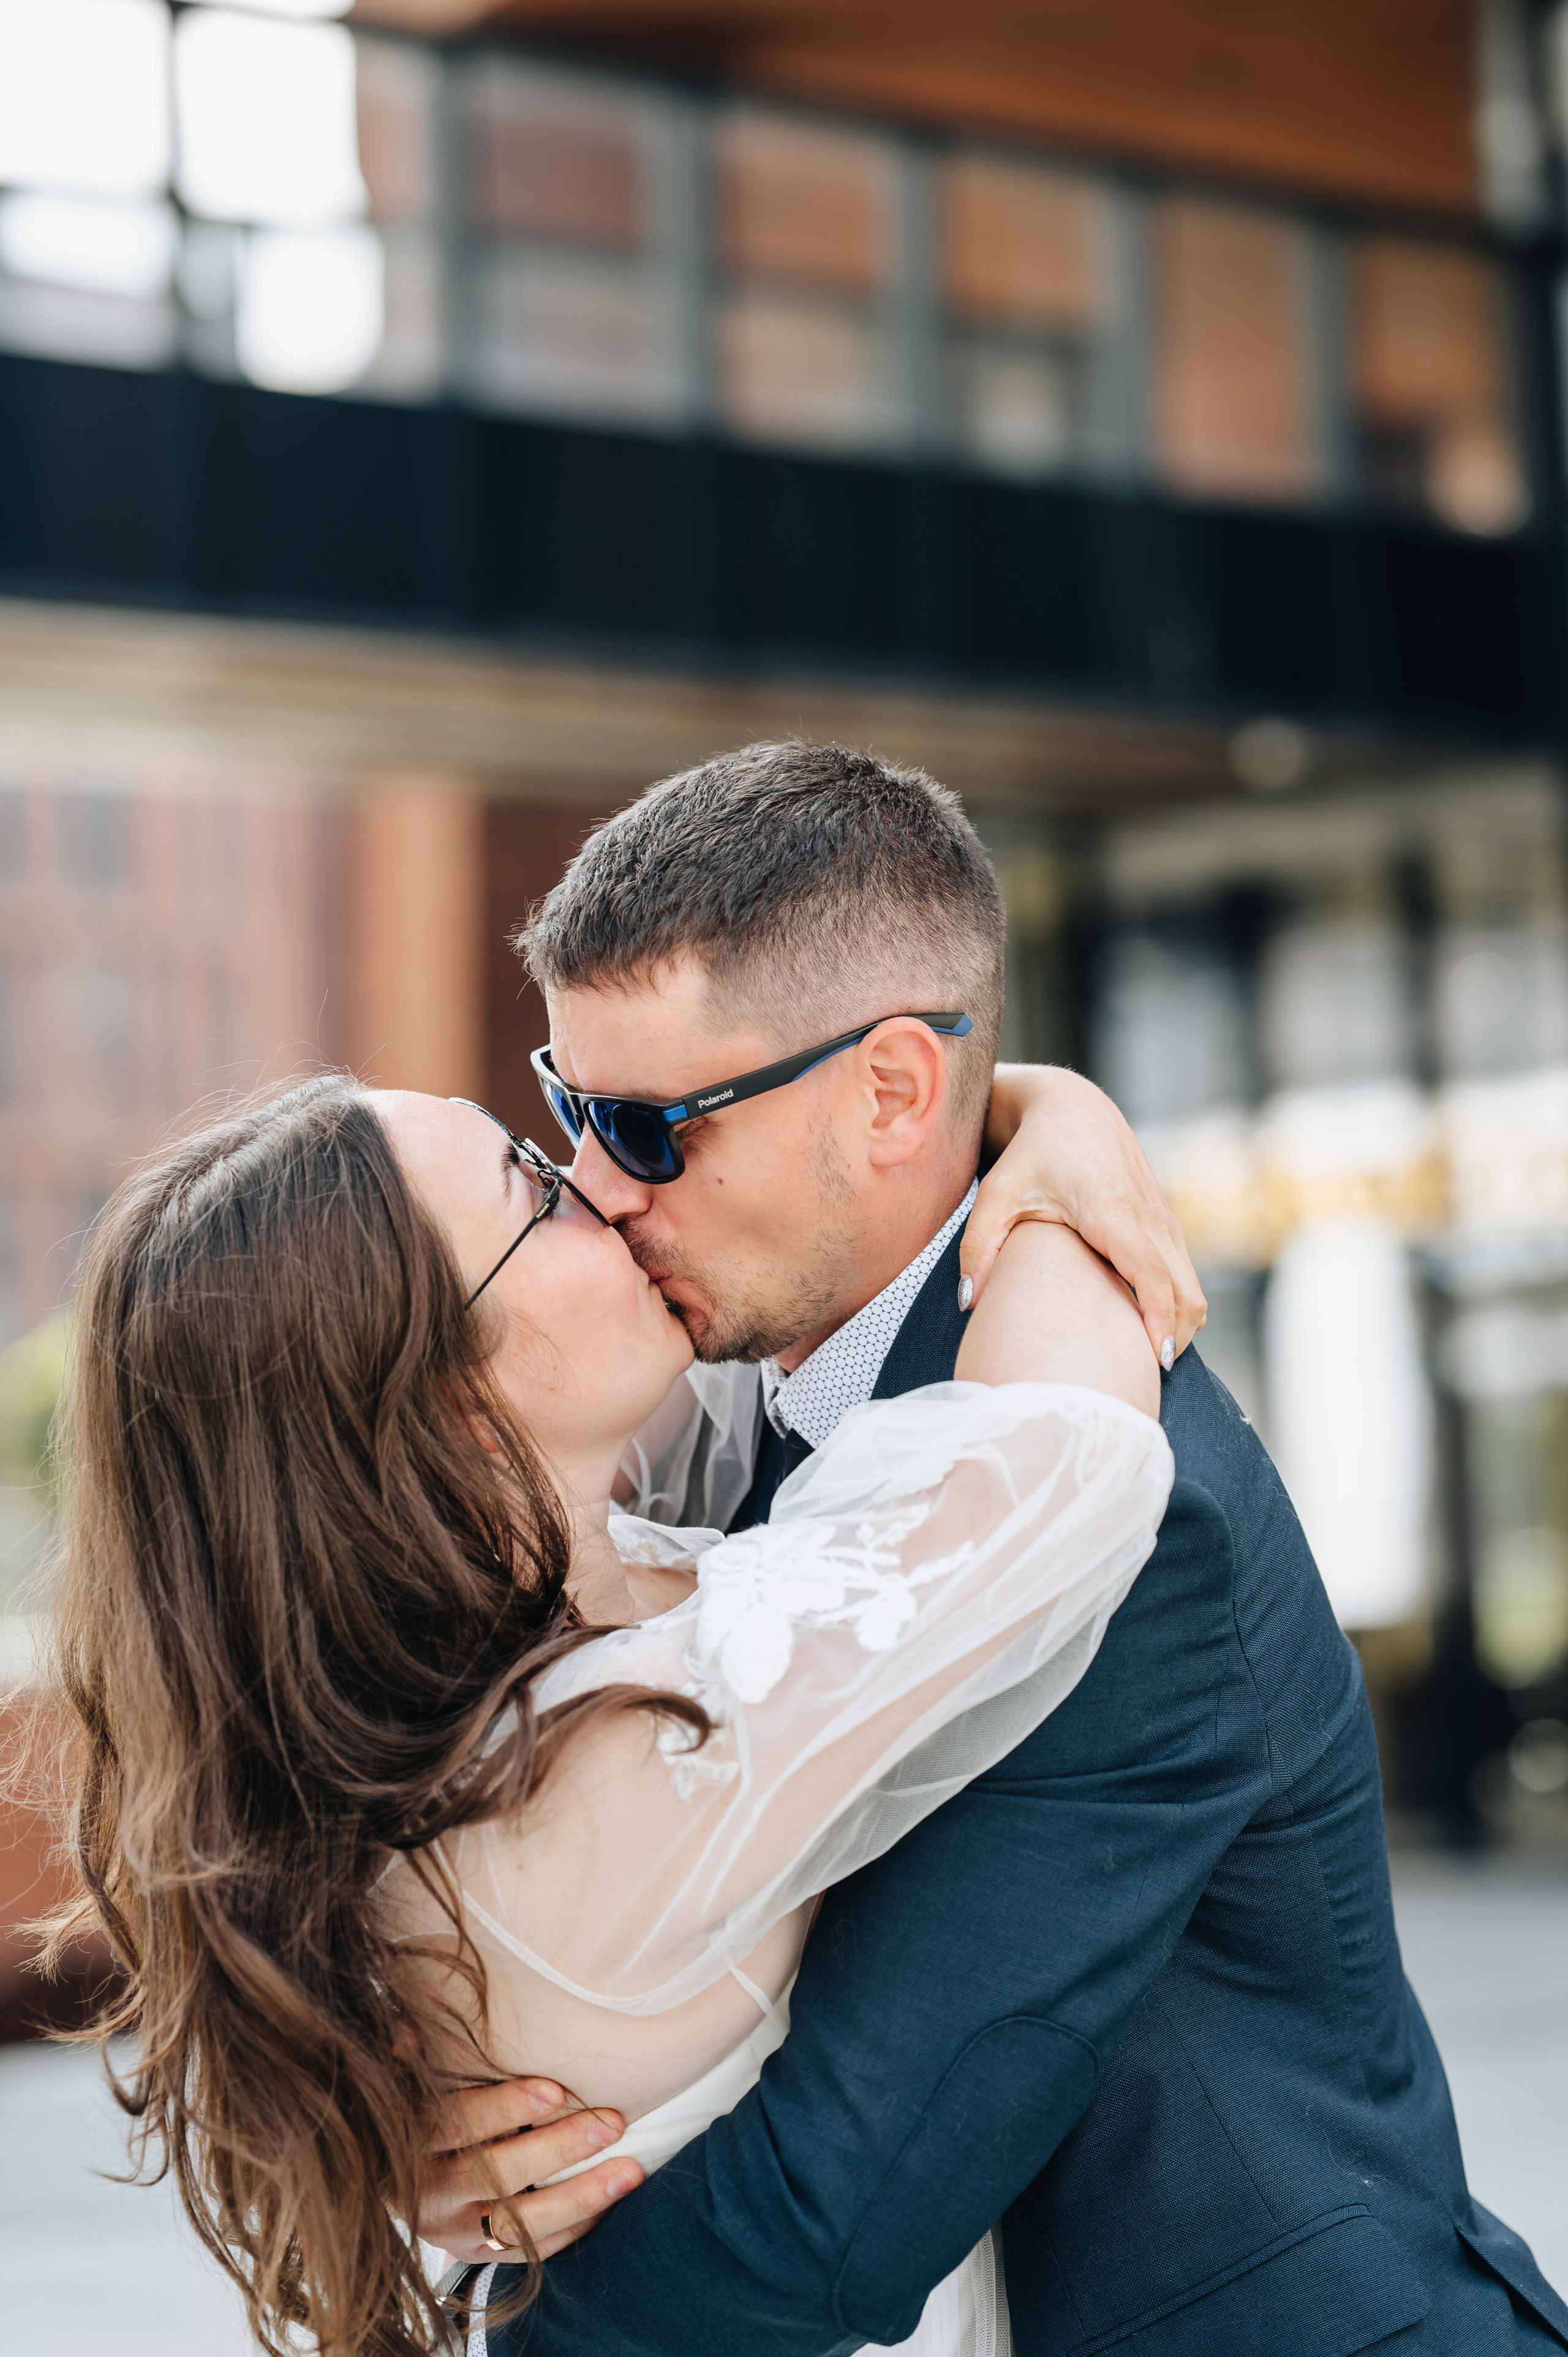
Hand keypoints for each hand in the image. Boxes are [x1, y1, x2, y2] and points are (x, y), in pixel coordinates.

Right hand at [416, 2077, 643, 2264]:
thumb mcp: (408, 2080)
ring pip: (519, 2223)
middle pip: (496, 2174)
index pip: (454, 2126)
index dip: (503, 2108)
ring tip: (629, 2171)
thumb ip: (416, 2057)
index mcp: (407, 2143)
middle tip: (611, 2122)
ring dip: (579, 2196)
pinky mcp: (477, 2257)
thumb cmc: (419, 2106)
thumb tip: (406, 2032)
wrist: (396, 2178)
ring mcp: (453, 2233)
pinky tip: (611, 2202)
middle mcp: (428, 2196)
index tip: (556, 2089)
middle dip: (558, 2148)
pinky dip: (572, 2228)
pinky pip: (531, 2251)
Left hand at [966, 1066, 1205, 1365]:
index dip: (1160, 1321)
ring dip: (1180, 1322)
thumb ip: (979, 1247)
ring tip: (1147, 1358)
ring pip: (1192, 1284)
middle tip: (1145, 1372)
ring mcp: (1163, 1218)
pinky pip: (1185, 1271)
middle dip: (1176, 1336)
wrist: (1072, 1108)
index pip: (1152, 1277)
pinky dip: (1177, 1302)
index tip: (1156, 1360)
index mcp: (1113, 1212)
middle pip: (1186, 1291)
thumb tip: (967, 1302)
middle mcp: (1148, 1216)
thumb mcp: (996, 1194)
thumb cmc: (1031, 1153)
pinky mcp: (1166, 1220)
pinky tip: (1148, 1325)